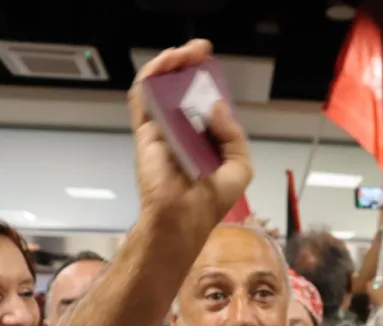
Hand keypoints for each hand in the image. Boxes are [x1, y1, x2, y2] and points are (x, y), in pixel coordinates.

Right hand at [128, 39, 252, 233]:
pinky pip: (143, 98)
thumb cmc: (211, 199)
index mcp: (203, 139)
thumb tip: (215, 105)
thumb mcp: (239, 166)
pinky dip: (151, 78)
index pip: (202, 102)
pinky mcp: (145, 132)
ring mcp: (161, 130)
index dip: (206, 81)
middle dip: (188, 66)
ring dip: (169, 66)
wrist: (184, 218)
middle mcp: (181, 131)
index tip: (210, 62)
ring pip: (160, 89)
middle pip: (180, 90)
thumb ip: (233, 135)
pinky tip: (164, 65)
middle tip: (198, 51)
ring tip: (182, 52)